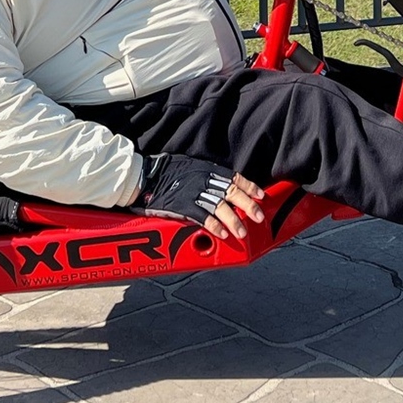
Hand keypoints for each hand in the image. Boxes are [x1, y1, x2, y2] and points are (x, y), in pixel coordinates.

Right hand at [136, 154, 266, 239]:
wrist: (142, 176)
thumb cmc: (164, 172)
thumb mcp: (189, 168)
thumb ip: (205, 177)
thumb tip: (218, 187)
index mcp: (205, 170)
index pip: (233, 177)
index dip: (248, 187)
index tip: (260, 195)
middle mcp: (202, 180)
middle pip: (230, 192)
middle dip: (247, 205)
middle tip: (258, 216)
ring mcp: (193, 193)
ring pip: (219, 207)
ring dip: (233, 220)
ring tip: (242, 232)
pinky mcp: (182, 206)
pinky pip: (202, 217)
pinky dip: (214, 226)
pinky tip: (222, 234)